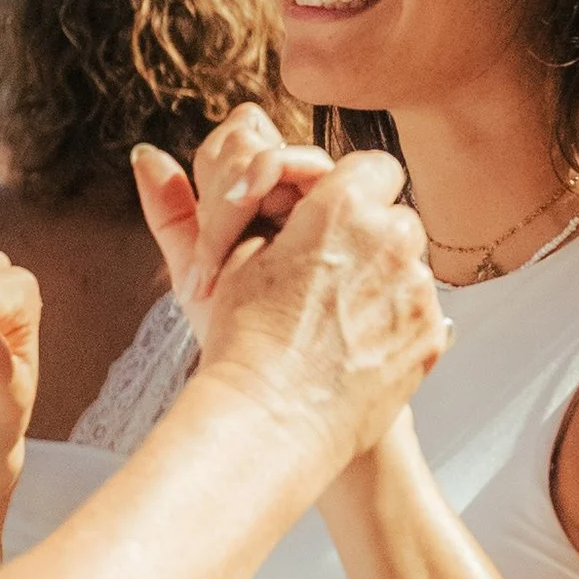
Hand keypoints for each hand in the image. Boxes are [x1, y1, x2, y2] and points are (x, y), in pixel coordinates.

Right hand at [134, 109, 445, 478]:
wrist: (273, 422)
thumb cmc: (243, 340)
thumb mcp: (223, 261)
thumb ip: (207, 204)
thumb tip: (147, 156)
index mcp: (342, 207)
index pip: (370, 166)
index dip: (347, 189)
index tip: (324, 218)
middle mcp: (391, 239)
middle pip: (393, 214)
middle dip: (365, 235)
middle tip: (324, 269)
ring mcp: (418, 289)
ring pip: (409, 263)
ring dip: (380, 277)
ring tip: (333, 315)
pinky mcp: (431, 334)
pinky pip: (418, 310)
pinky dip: (392, 320)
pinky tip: (352, 344)